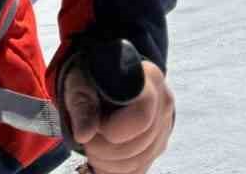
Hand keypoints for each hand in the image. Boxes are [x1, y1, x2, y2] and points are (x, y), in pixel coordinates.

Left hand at [62, 58, 174, 173]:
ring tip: (92, 146)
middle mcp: (163, 104)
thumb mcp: (82, 84)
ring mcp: (164, 128)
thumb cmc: (93, 81)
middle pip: (139, 143)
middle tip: (87, 138)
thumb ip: (82, 106)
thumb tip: (83, 135)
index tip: (95, 123)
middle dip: (105, 148)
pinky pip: (137, 170)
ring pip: (138, 161)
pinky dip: (114, 170)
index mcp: (150, 79)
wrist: (106, 82)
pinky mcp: (157, 148)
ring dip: (107, 163)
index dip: (113, 129)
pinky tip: (102, 156)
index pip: (142, 116)